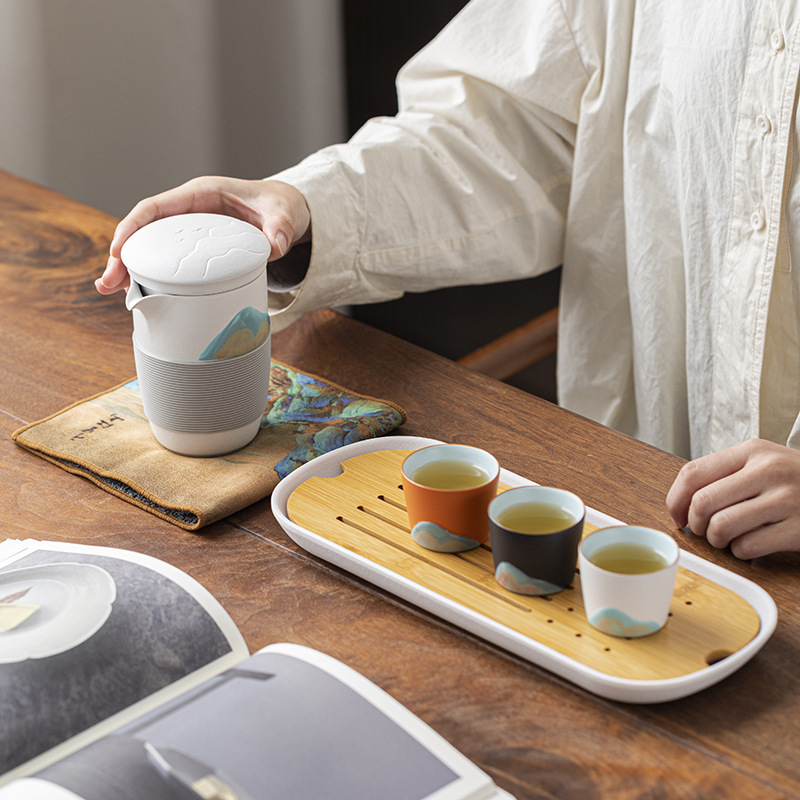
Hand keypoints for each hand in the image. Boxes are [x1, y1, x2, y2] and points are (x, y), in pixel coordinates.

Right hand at [95, 176, 310, 293]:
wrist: (286, 212)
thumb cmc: (279, 205)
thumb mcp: (284, 212)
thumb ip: (280, 227)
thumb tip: (275, 247)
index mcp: (202, 195)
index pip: (156, 207)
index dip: (133, 226)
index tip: (119, 249)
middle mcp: (190, 211)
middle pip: (146, 230)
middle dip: (123, 254)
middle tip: (109, 282)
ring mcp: (191, 231)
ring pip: (152, 247)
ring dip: (131, 268)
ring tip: (112, 291)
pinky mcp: (196, 248)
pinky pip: (168, 259)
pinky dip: (152, 275)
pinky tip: (139, 292)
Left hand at [666, 438, 799, 558]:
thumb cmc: (796, 481)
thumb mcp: (762, 462)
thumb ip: (723, 475)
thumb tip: (679, 505)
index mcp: (752, 452)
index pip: (693, 473)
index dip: (675, 500)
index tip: (677, 516)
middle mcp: (768, 471)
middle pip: (702, 503)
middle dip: (696, 524)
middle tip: (705, 530)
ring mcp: (786, 500)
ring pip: (721, 527)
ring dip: (717, 540)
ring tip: (729, 538)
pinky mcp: (798, 529)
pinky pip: (747, 547)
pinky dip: (742, 552)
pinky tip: (753, 544)